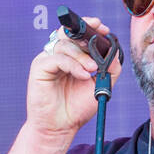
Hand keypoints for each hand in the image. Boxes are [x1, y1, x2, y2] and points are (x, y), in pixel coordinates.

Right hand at [25, 16, 122, 135]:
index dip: (89, 26)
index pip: (77, 34)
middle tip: (100, 38)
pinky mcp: (39, 68)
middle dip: (86, 34)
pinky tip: (82, 75)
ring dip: (82, 56)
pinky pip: (56, 58)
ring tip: (92, 69)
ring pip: (64, 45)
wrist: (61, 127)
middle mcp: (58, 56)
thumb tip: (114, 50)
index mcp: (71, 57)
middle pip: (69, 34)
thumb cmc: (77, 108)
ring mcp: (47, 60)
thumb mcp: (100, 85)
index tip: (103, 28)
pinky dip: (72, 65)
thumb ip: (110, 68)